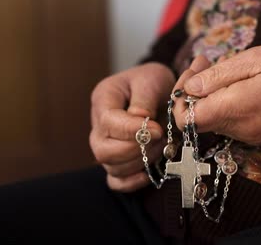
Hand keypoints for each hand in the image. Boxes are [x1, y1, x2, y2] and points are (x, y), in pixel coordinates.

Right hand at [90, 62, 174, 191]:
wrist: (159, 90)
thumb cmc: (154, 81)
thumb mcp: (152, 79)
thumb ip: (144, 99)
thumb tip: (140, 121)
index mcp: (104, 99)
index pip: (108, 122)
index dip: (133, 130)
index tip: (157, 128)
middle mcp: (99, 125)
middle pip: (103, 150)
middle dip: (136, 149)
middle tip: (160, 138)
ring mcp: (106, 145)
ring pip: (112, 167)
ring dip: (141, 162)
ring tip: (162, 145)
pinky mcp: (117, 161)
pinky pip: (116, 181)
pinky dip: (132, 181)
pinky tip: (150, 170)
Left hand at [173, 43, 260, 144]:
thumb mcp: (254, 59)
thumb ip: (217, 77)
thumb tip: (188, 89)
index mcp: (237, 109)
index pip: (187, 120)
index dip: (179, 100)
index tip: (191, 76)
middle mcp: (240, 129)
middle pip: (197, 120)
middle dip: (192, 92)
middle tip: (203, 63)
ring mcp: (249, 135)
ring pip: (212, 120)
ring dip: (208, 97)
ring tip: (220, 69)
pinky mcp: (256, 135)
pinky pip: (228, 122)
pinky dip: (223, 104)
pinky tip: (234, 84)